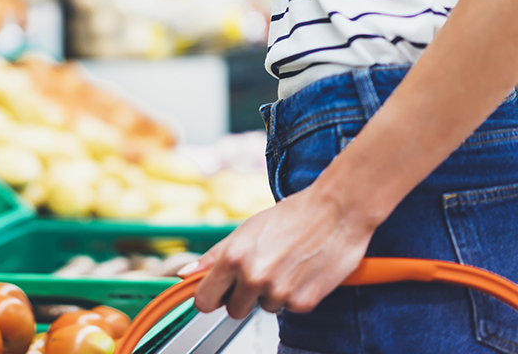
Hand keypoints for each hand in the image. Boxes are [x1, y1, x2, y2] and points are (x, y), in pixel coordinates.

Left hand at [187, 185, 374, 319]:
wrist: (336, 210)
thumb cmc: (292, 215)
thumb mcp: (246, 229)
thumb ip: (214, 256)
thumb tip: (184, 275)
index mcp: (234, 256)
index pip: (204, 300)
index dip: (210, 297)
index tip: (216, 292)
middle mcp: (253, 276)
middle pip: (233, 309)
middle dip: (242, 295)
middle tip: (260, 270)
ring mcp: (279, 292)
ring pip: (263, 308)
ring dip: (271, 293)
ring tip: (285, 264)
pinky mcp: (303, 303)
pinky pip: (289, 308)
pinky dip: (294, 295)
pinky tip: (302, 271)